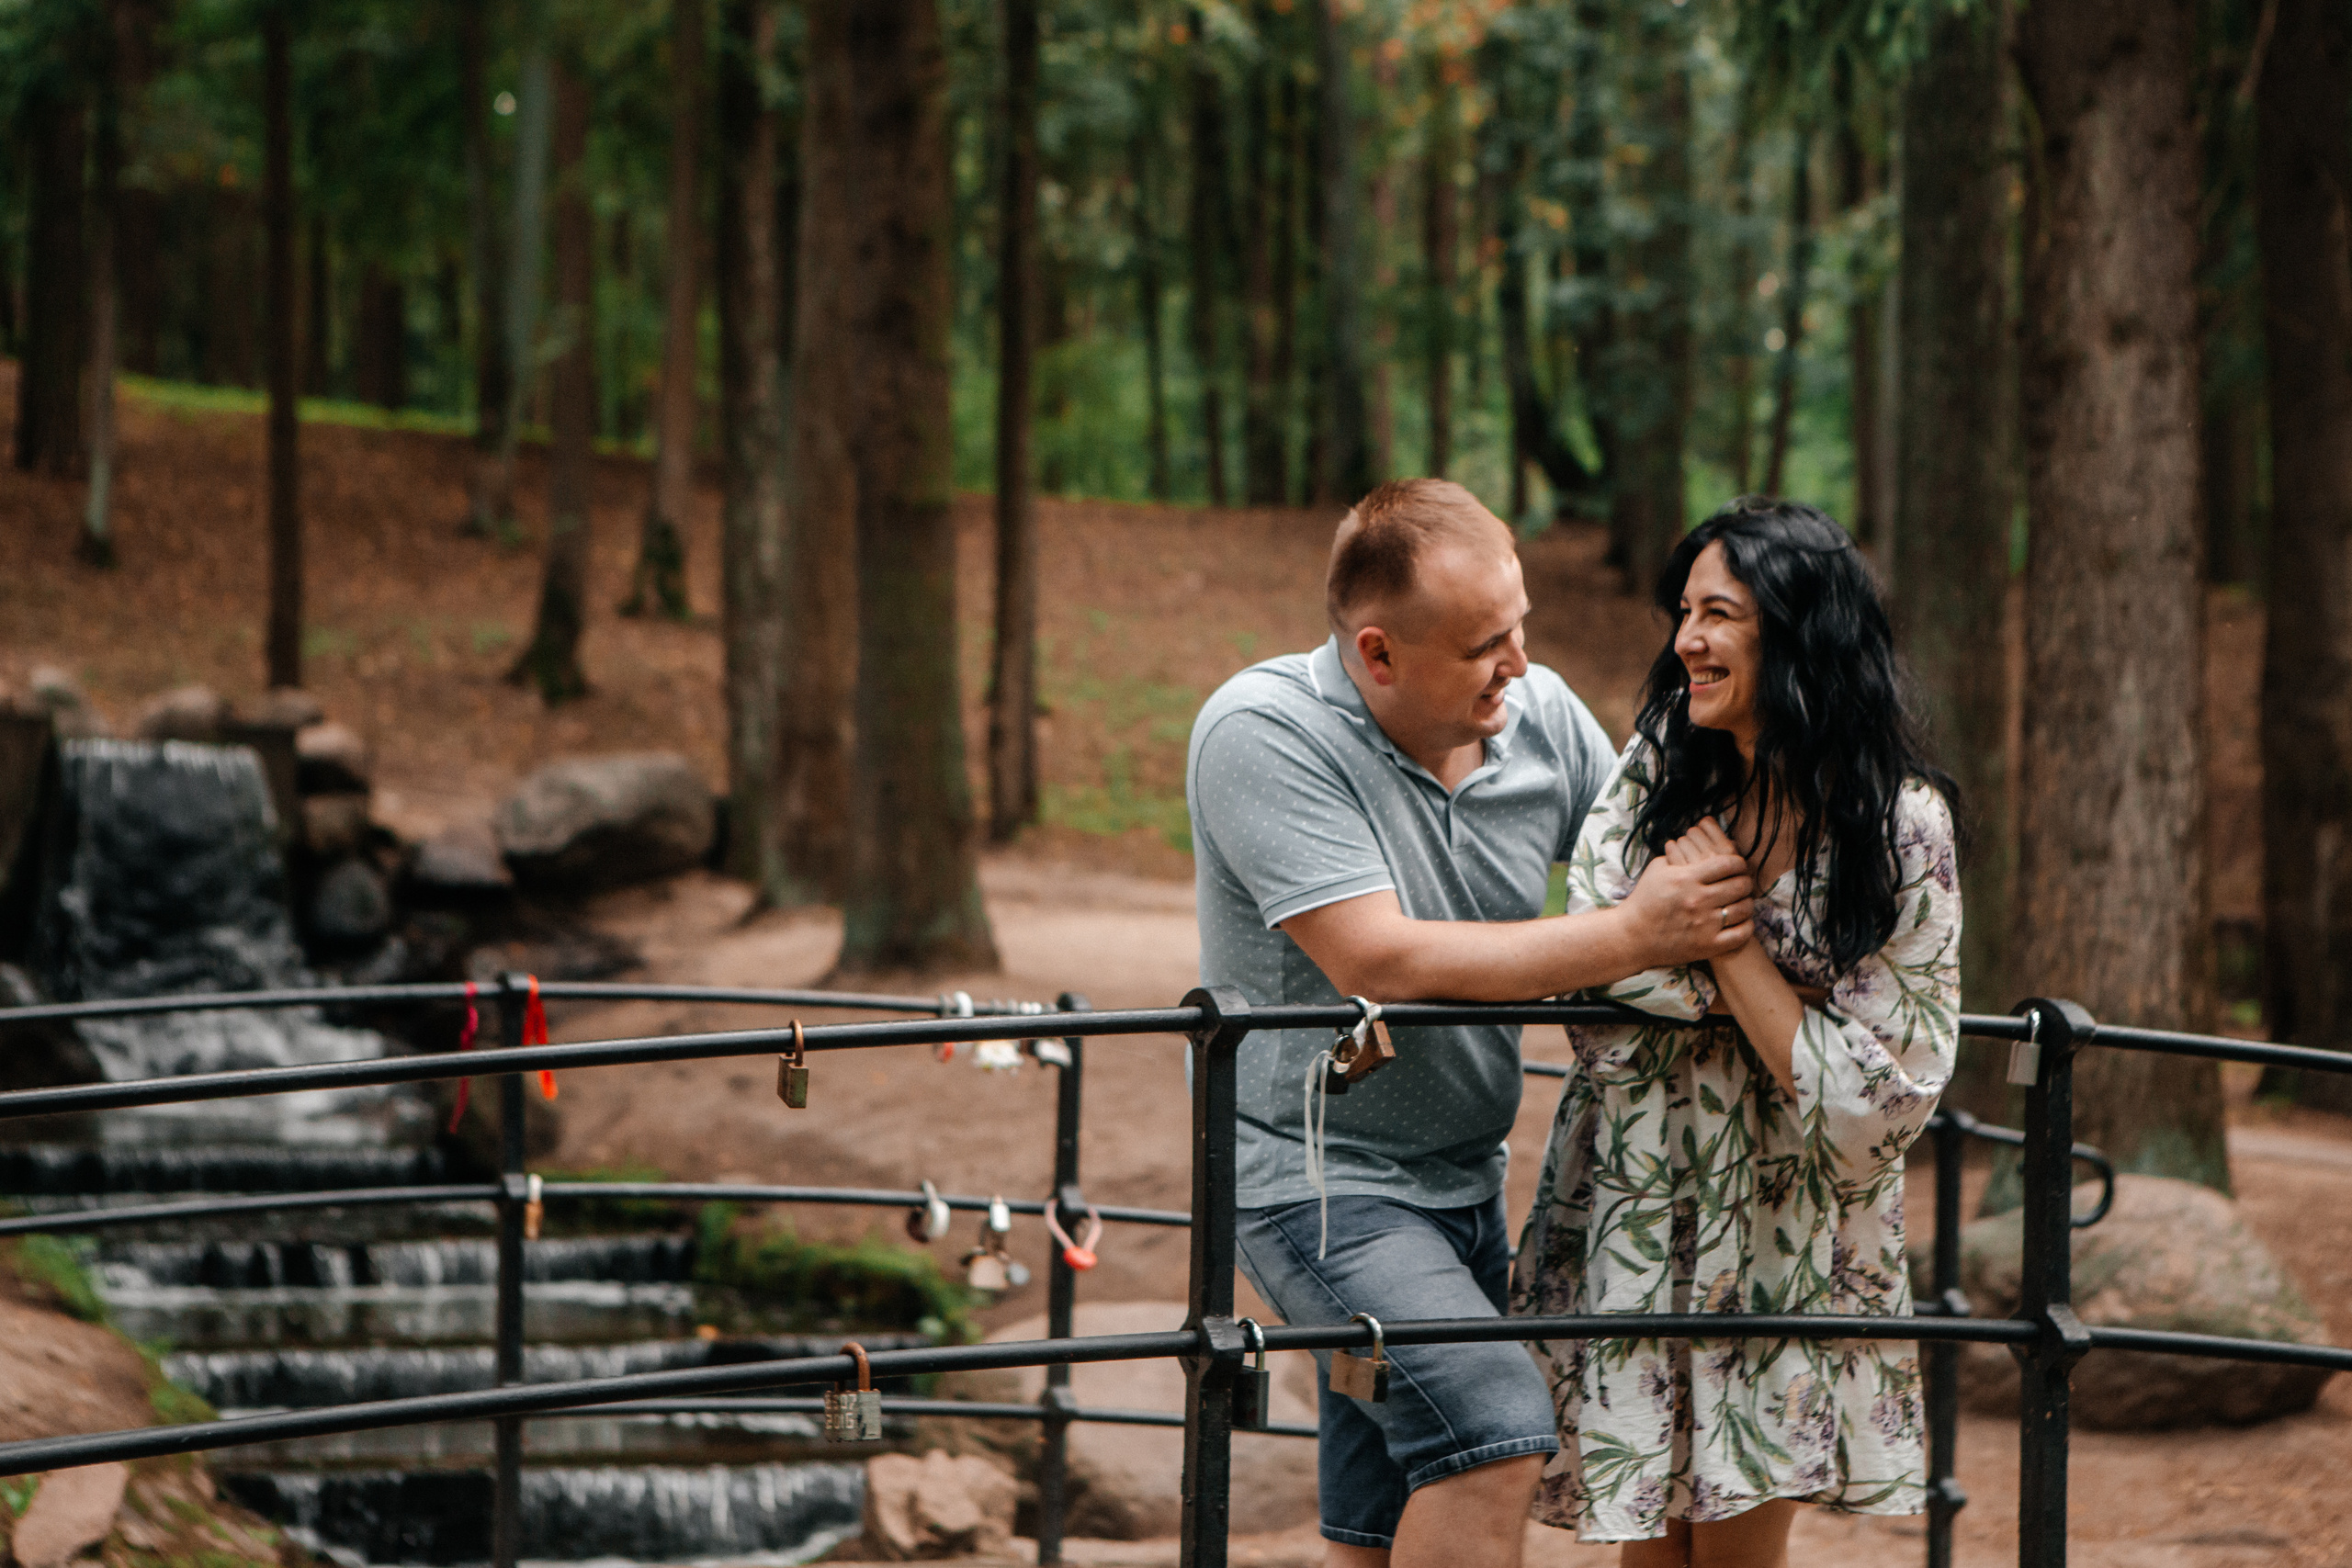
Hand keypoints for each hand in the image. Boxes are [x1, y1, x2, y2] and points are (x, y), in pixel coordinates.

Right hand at [1619, 826, 1753, 968]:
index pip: (1728, 864)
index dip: (1739, 863)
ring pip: (1743, 908)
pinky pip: (1740, 934)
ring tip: (1741, 901)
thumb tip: (1701, 844)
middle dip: (1745, 881)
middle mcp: (1698, 900)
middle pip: (1740, 885)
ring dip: (1746, 902)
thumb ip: (1680, 855)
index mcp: (1687, 878)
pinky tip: (1741, 921)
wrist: (1632, 936)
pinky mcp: (1707, 946)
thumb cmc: (1644, 900)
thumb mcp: (1657, 869)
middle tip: (1741, 883)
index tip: (1738, 866)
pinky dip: (1746, 926)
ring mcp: (1704, 924)